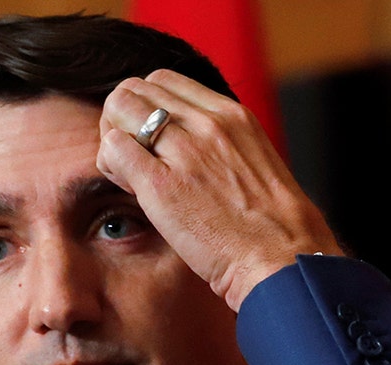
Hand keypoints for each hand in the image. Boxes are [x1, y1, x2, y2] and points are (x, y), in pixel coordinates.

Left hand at [96, 69, 341, 310]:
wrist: (281, 259)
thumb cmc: (271, 226)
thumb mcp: (253, 161)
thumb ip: (220, 144)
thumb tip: (187, 145)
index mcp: (231, 115)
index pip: (163, 80)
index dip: (146, 106)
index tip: (151, 139)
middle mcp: (207, 124)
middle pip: (135, 89)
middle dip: (123, 119)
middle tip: (132, 155)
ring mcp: (185, 152)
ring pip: (119, 109)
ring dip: (113, 137)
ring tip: (129, 173)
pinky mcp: (162, 185)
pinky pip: (113, 148)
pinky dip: (110, 163)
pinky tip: (128, 187)